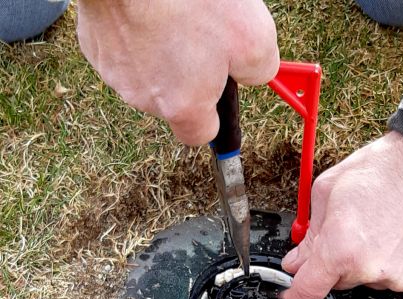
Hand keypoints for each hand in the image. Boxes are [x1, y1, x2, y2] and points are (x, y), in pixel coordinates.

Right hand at [77, 0, 278, 144]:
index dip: (214, 113)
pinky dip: (137, 29)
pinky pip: (123, 46)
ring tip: (175, 12)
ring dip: (162, 49)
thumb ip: (260, 69)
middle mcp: (143, 98)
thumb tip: (253, 75)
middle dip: (189, 73)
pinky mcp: (94, 43)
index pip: (199, 134)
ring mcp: (114, 71)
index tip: (221, 91)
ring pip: (147, 71)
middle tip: (203, 34)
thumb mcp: (253, 36)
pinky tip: (148, 5)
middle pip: (173, 99)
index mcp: (182, 106)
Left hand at [281, 132, 402, 298]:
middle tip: (357, 229)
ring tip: (388, 227)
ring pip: (372, 281)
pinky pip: (401, 281)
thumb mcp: (330, 189)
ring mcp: (400, 278)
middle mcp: (370, 269)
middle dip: (341, 262)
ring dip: (373, 262)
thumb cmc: (387, 168)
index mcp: (341, 249)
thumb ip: (310, 233)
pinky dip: (401, 265)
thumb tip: (297, 262)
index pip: (308, 292)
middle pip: (341, 282)